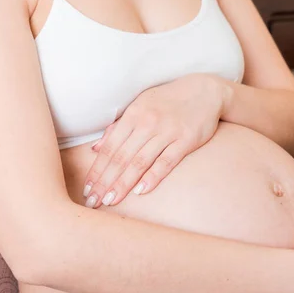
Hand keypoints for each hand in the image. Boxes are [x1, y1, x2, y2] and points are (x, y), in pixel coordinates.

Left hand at [83, 74, 226, 207]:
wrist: (205, 91)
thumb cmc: (169, 101)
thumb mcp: (141, 106)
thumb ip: (119, 127)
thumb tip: (96, 148)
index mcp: (133, 115)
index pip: (110, 148)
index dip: (97, 170)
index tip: (88, 189)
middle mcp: (147, 123)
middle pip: (121, 157)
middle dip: (105, 181)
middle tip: (94, 201)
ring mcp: (167, 132)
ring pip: (140, 162)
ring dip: (123, 183)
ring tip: (111, 200)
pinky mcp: (185, 140)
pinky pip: (166, 161)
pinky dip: (152, 177)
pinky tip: (140, 191)